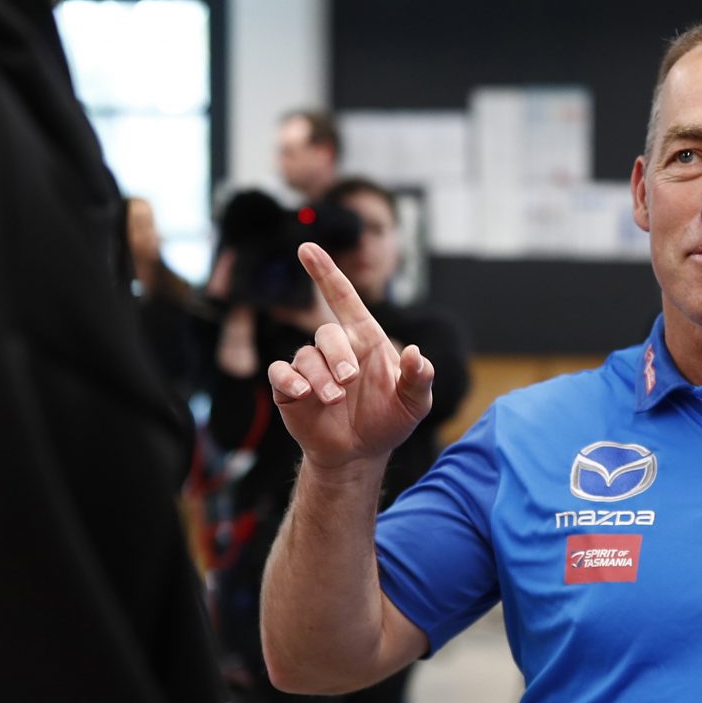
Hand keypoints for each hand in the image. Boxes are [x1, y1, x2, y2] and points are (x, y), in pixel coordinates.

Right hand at [266, 243, 434, 473]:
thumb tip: (418, 354)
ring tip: (333, 400)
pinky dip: (290, 381)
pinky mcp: (290, 388)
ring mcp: (311, 368)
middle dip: (337, 356)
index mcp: (365, 340)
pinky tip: (304, 395)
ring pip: (305, 357)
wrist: (361, 454)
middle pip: (327, 333)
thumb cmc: (389, 420)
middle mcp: (336, 349)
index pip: (343, 298)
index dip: (325, 272)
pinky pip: (280, 373)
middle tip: (348, 382)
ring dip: (320, 378)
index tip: (307, 247)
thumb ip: (420, 378)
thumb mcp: (415, 403)